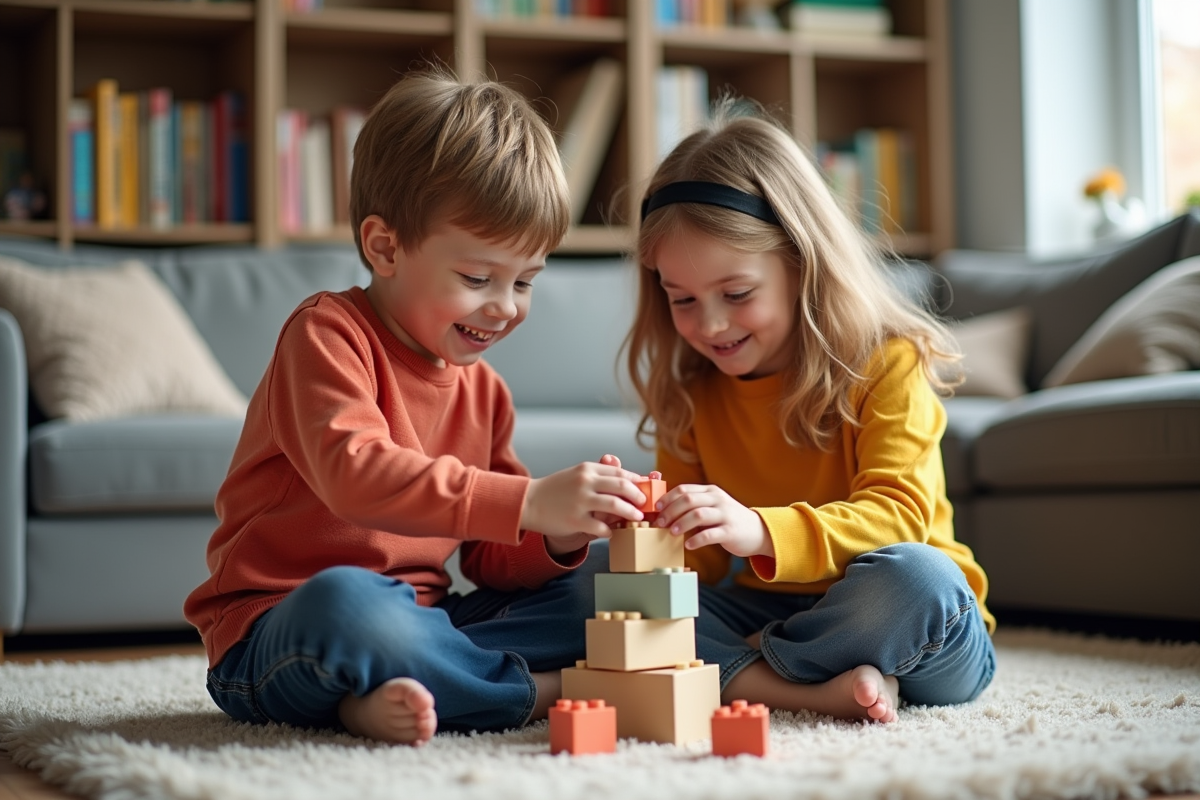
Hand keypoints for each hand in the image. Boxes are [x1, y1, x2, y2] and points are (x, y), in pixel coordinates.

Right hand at [522, 459, 646, 548]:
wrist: (529, 502)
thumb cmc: (556, 489)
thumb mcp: (577, 474)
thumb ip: (599, 475)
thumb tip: (627, 478)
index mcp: (587, 469)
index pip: (620, 472)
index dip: (637, 481)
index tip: (645, 489)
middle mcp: (585, 482)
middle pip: (622, 486)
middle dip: (638, 496)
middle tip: (644, 503)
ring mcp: (580, 501)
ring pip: (615, 506)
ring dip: (630, 512)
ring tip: (637, 517)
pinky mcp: (575, 520)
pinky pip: (601, 527)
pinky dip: (610, 530)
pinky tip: (611, 531)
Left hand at [653, 484, 774, 558]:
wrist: (758, 531)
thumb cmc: (729, 520)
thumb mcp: (713, 506)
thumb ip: (695, 505)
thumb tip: (666, 511)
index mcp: (711, 491)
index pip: (684, 490)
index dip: (667, 498)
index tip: (657, 508)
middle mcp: (718, 500)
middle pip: (688, 500)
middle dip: (671, 511)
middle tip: (660, 523)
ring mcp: (725, 515)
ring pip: (698, 515)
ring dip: (681, 523)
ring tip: (672, 533)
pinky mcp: (730, 531)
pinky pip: (710, 534)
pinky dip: (696, 540)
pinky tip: (689, 545)